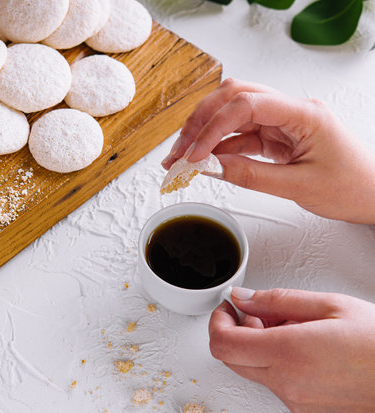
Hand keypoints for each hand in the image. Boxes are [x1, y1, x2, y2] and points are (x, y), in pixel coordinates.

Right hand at [162, 78, 374, 223]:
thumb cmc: (350, 186)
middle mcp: (290, 110)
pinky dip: (219, 147)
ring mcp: (281, 122)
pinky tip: (204, 160)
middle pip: (234, 97)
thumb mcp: (298, 187)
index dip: (213, 127)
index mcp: (303, 113)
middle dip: (201, 122)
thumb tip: (211, 167)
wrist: (371, 194)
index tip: (194, 155)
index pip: (246, 104)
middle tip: (179, 150)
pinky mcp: (276, 136)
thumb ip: (251, 175)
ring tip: (182, 157)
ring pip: (233, 115)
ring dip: (205, 134)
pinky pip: (241, 135)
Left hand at [208, 287, 374, 412]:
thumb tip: (242, 296)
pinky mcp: (303, 405)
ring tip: (286, 323)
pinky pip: (270, 379)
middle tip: (257, 310)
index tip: (228, 306)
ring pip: (249, 367)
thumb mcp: (328, 305)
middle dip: (235, 329)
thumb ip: (276, 300)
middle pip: (231, 357)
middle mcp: (286, 382)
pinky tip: (296, 341)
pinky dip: (270, 357)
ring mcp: (294, 398)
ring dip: (254, 342)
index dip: (218, 320)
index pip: (224, 343)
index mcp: (288, 353)